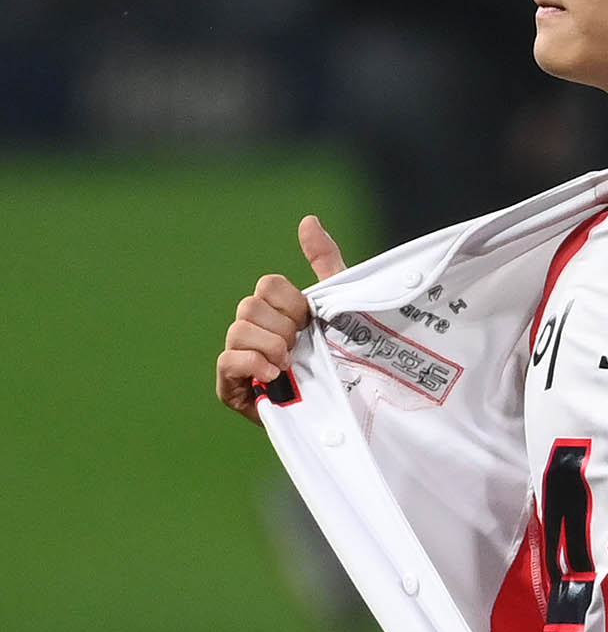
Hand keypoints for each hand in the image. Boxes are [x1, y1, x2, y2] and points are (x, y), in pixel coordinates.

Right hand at [215, 215, 346, 421]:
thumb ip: (325, 261)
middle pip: (250, 305)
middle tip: (301, 346)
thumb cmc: (351, 359)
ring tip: (289, 362)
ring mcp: (245, 361)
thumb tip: (307, 220)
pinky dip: (249, 363)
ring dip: (269, 343)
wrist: (357, 411)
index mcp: (281, 312)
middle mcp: (259, 333)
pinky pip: (227, 362)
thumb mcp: (343, 305)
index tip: (311, 322)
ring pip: (237, 329)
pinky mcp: (235, 390)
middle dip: (281, 325)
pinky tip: (273, 373)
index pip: (268, 285)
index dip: (292, 302)